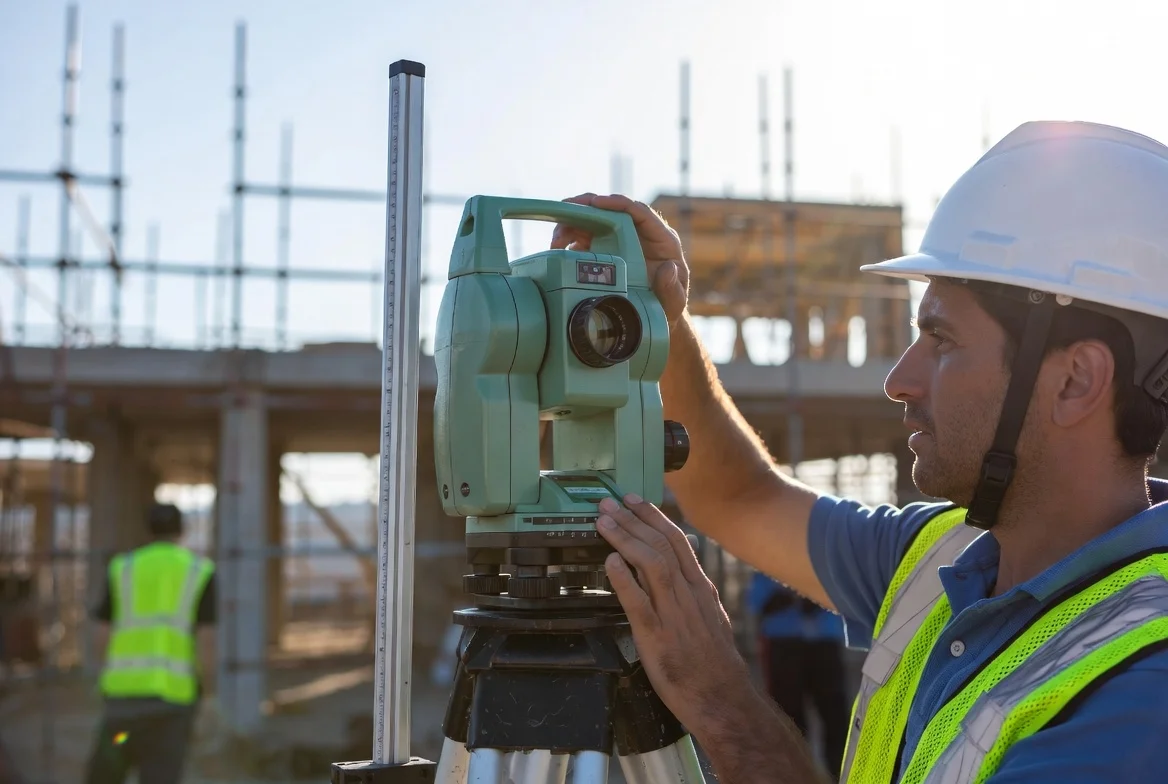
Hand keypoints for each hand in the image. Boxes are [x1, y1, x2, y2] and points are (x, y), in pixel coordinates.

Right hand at [549, 193, 689, 327]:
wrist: (654, 315)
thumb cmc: (668, 305)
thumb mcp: (675, 301)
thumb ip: (672, 288)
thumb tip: (667, 268)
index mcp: (661, 239)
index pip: (640, 212)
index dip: (618, 203)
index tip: (597, 202)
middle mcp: (639, 234)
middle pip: (611, 210)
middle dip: (586, 207)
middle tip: (565, 209)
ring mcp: (620, 240)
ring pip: (594, 221)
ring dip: (572, 224)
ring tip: (557, 240)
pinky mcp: (604, 249)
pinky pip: (585, 237)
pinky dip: (569, 239)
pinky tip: (557, 248)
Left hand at [594, 493, 751, 735]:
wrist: (722, 697)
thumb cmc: (713, 661)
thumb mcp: (711, 615)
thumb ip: (695, 589)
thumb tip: (687, 562)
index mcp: (700, 588)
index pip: (676, 541)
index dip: (653, 517)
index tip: (634, 501)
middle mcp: (688, 595)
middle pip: (660, 546)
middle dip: (633, 520)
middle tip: (609, 503)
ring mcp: (673, 614)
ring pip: (650, 565)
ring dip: (625, 539)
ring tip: (604, 523)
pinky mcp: (657, 637)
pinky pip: (638, 603)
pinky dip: (623, 579)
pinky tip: (609, 562)